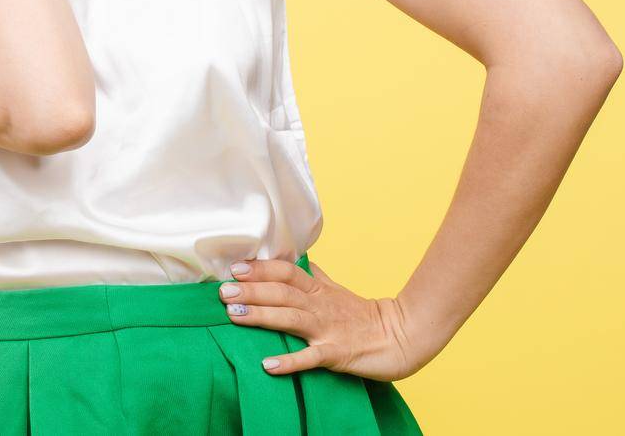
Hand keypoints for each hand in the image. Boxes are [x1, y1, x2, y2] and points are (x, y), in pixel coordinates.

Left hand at [218, 257, 424, 381]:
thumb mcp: (337, 290)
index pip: (286, 272)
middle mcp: (319, 305)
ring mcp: (327, 329)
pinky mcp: (336, 353)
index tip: (236, 268)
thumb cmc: (364, 314)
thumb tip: (299, 259)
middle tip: (223, 291)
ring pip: (289, 319)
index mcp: (318, 289)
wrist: (401, 336)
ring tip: (233, 316)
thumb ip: (315, 276)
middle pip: (281, 293)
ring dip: (260, 316)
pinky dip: (289, 361)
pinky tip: (268, 365)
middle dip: (251, 291)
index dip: (261, 268)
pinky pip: (310, 358)